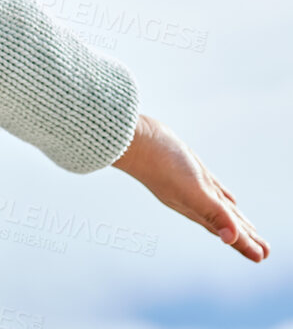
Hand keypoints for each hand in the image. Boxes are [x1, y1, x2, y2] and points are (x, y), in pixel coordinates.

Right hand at [113, 113, 268, 261]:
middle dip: (244, 236)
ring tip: (248, 230)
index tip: (262, 256)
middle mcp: (195, 201)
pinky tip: (227, 197)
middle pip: (226, 222)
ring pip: (219, 207)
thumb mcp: (192, 190)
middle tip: (262, 250)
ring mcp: (191, 185)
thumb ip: (213, 214)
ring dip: (235, 219)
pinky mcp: (188, 170)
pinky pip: (211, 189)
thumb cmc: (160, 165)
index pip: (228, 231)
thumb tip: (232, 239)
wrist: (133, 140)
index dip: (246, 244)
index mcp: (198, 209)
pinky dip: (222, 196)